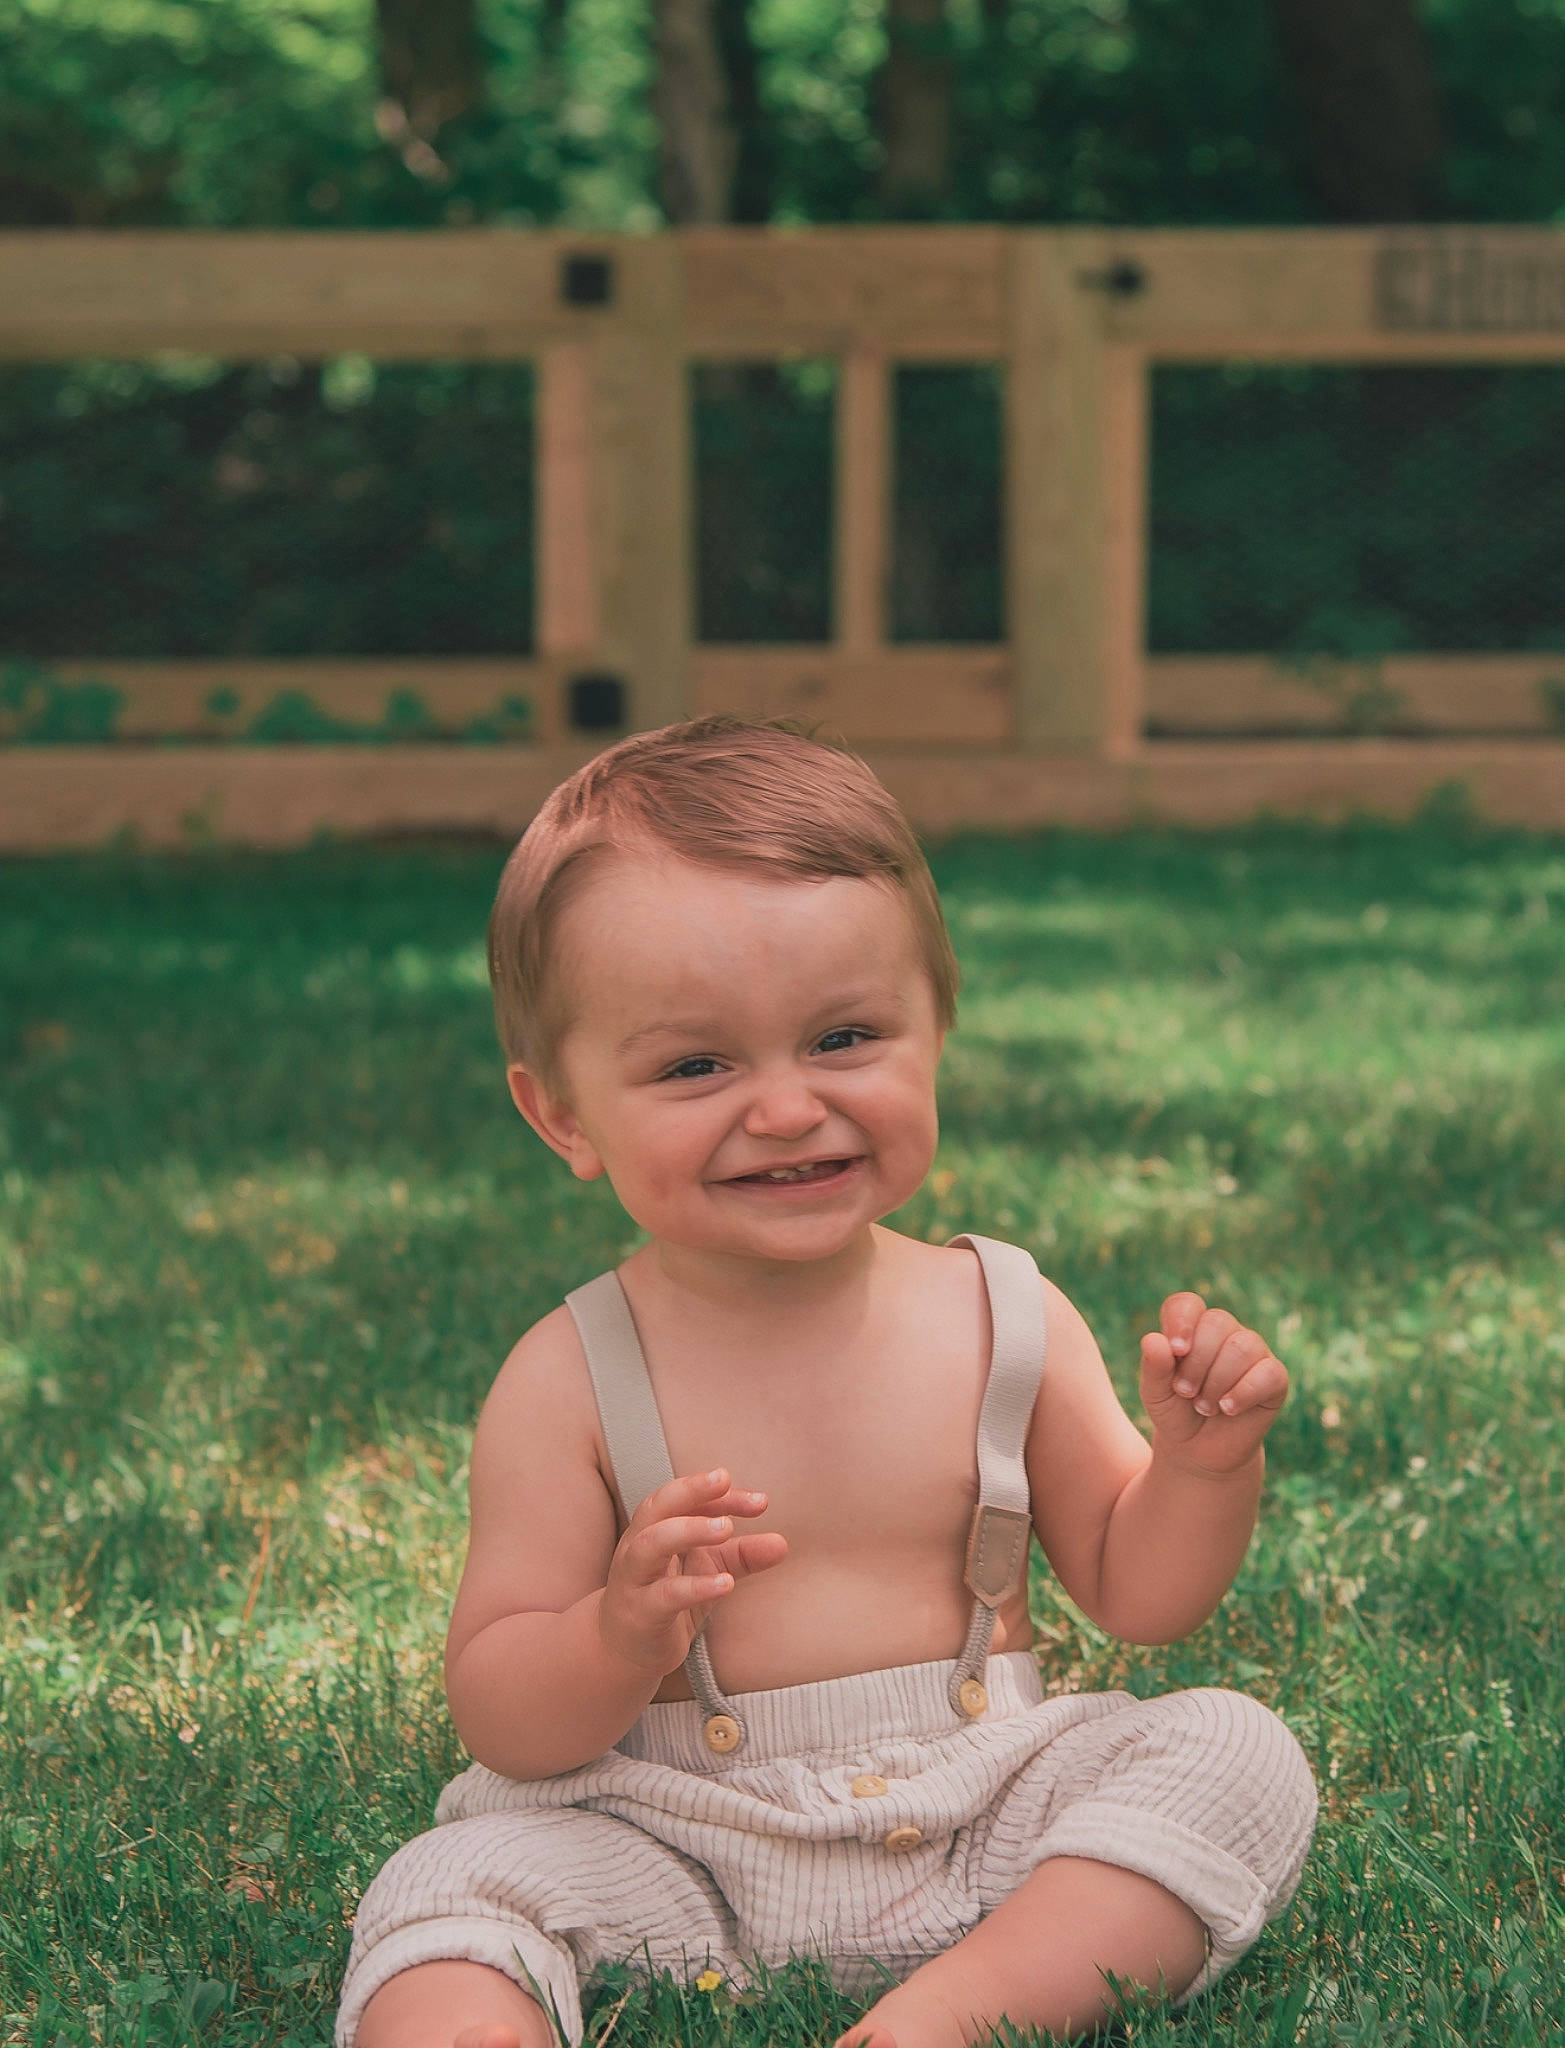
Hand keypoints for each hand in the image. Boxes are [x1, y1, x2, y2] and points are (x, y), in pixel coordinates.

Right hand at [598, 1467, 787, 1677]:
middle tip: (724, 1479)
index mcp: (655, 1527)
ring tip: (726, 1528)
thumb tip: (782, 1544)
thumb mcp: (708, 1571)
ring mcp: (635, 1579)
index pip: (683, 1498)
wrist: (624, 1649)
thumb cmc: (666, 1597)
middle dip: (690, 1489)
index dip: (719, 1494)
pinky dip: (695, 1586)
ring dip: (688, 1530)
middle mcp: (639, 1546)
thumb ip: (742, 1555)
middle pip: (656, 1506)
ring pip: (652, 1544)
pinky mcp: (641, 1614)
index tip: (759, 1501)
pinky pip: (665, 1595)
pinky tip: (726, 1583)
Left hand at [1139, 1295, 1288, 1475]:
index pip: (1187, 1304)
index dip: (1181, 1322)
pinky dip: (1243, 1392)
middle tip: (1185, 1392)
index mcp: (1192, 1328)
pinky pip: (1268, 1372)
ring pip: (1242, 1346)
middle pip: (1216, 1322)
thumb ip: (1153, 1367)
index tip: (1176, 1350)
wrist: (1200, 1451)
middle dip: (1197, 1362)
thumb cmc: (1176, 1413)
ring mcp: (1253, 1352)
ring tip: (1203, 1407)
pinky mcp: (1274, 1378)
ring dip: (1217, 1381)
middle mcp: (1225, 1333)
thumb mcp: (1156, 1394)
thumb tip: (1153, 1339)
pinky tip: (1228, 1409)